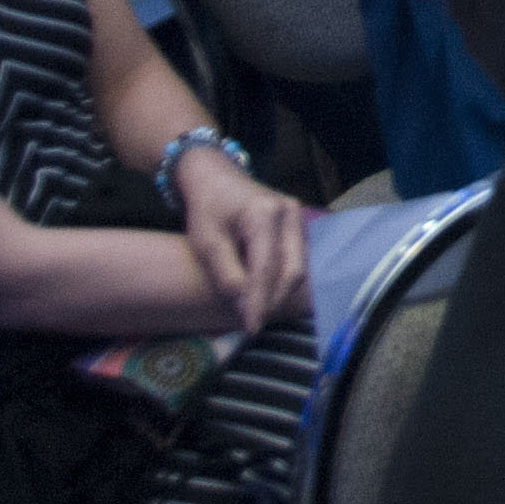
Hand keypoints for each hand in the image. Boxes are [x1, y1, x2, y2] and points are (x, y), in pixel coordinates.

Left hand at [175, 148, 307, 332]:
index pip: (266, 268)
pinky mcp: (296, 224)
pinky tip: (265, 294)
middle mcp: (289, 214)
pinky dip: (282, 280)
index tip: (250, 327)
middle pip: (292, 269)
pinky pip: (296, 258)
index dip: (259, 301)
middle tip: (253, 322)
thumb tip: (244, 306)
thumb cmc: (206, 207)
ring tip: (258, 311)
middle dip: (274, 300)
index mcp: (264, 214)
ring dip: (279, 293)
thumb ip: (226, 273)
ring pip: (298, 267)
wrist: (215, 176)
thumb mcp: (206, 241)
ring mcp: (297, 217)